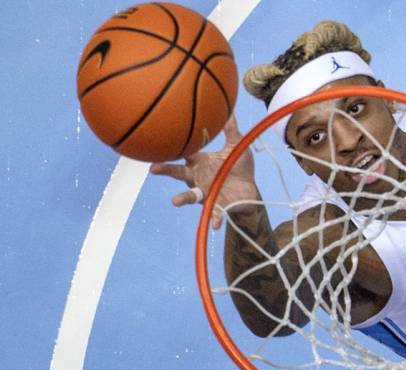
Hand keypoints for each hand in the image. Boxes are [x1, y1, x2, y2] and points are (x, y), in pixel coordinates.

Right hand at [149, 114, 258, 228]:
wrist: (250, 189)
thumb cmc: (240, 167)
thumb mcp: (237, 145)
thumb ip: (231, 128)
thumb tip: (229, 106)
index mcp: (200, 162)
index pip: (184, 153)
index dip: (174, 147)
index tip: (162, 139)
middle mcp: (198, 177)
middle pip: (178, 173)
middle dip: (165, 170)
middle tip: (152, 168)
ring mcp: (205, 192)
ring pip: (190, 195)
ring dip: (182, 198)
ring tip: (175, 201)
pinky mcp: (217, 205)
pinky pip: (213, 214)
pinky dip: (214, 219)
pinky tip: (214, 226)